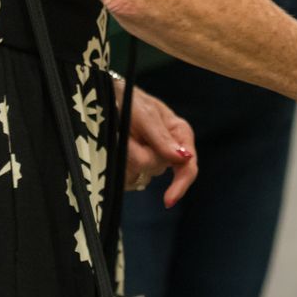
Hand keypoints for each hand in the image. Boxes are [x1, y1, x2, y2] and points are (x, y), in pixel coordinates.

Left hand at [120, 82, 197, 207]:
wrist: (108, 96)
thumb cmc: (131, 98)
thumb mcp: (145, 113)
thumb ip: (161, 136)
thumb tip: (184, 159)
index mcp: (180, 133)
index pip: (188, 167)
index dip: (180, 184)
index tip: (168, 200)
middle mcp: (168, 149)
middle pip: (157, 168)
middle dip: (138, 155)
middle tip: (124, 135)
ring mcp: (151, 157)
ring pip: (140, 172)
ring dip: (125, 155)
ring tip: (119, 134)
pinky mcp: (133, 164)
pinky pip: (127, 174)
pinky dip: (119, 161)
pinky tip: (116, 145)